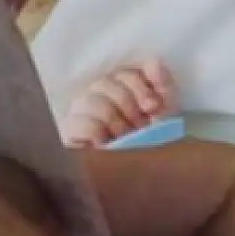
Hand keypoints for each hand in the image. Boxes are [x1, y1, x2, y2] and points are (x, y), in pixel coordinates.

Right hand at [62, 59, 176, 146]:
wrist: (137, 173)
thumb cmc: (150, 139)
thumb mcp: (164, 113)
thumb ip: (164, 85)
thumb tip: (155, 62)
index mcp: (120, 84)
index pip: (126, 72)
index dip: (141, 87)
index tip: (153, 108)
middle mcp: (97, 92)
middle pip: (107, 82)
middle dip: (129, 106)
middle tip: (140, 127)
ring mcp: (80, 110)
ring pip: (93, 100)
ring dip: (115, 121)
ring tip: (124, 137)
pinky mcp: (70, 130)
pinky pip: (81, 121)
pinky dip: (99, 132)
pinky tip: (108, 143)